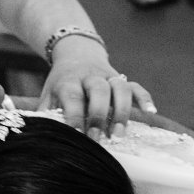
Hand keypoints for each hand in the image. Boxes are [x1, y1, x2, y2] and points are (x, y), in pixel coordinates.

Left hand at [38, 38, 155, 136]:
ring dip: (122, 111)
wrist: (76, 55)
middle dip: (99, 115)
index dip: (75, 117)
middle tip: (98, 139)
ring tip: (120, 134)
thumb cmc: (61, 86)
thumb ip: (47, 116)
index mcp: (69, 81)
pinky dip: (145, 98)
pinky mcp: (122, 79)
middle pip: (99, 90)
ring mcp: (109, 77)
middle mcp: (90, 77)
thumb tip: (43, 138)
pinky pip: (136, 86)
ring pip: (120, 87)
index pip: (73, 97)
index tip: (77, 137)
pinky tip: (150, 113)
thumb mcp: (48, 97)